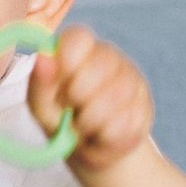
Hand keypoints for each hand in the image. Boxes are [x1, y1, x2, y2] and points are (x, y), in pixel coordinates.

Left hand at [27, 25, 153, 175]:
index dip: (68, 58)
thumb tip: (43, 57)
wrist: (89, 150)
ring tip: (83, 125)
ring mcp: (131, 79)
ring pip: (117, 94)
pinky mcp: (144, 105)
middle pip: (102, 64)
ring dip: (92, 119)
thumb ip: (41, 83)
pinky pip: (128, 119)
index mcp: (78, 49)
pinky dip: (108, 135)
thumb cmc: (60, 119)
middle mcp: (108, 57)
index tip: (60, 82)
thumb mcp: (42, 106)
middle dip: (79, 95)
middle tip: (70, 108)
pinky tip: (101, 133)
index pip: (79, 36)